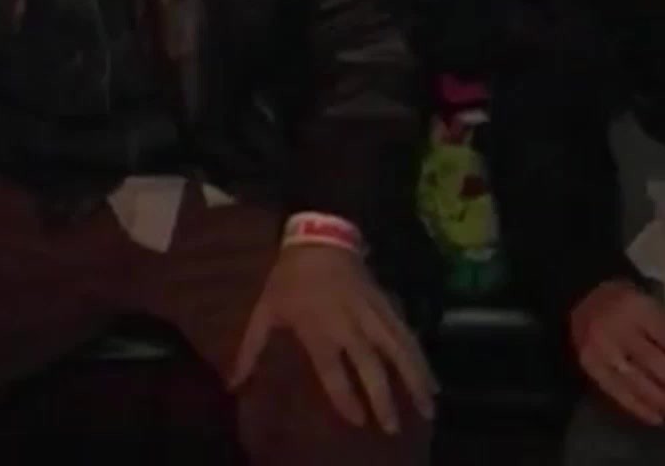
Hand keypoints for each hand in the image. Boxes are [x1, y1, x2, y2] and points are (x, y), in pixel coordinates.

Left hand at [229, 244, 437, 433]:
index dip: (346, 397)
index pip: (334, 371)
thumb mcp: (265, 310)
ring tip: (428, 407)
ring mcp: (372, 314)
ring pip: (398, 350)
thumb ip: (250, 349)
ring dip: (414, 379)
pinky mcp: (386, 304)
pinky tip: (431, 377)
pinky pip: (407, 333)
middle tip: (393, 428)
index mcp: (318, 330)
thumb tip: (233, 383)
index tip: (359, 421)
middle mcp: (349, 325)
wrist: (320, 236)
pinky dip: (420, 356)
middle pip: (371, 366)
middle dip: (383, 399)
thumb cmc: (290, 277)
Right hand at [569, 280, 664, 425]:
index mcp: (640, 308)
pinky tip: (659, 418)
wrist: (582, 297)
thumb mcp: (652, 305)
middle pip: (657, 365)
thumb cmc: (628, 302)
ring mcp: (602, 349)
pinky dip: (639, 408)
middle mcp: (619, 329)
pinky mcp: (590, 366)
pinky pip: (617, 392)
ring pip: (639, 383)